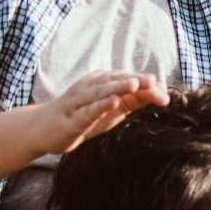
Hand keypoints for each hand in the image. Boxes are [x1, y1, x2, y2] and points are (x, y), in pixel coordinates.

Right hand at [32, 70, 168, 156]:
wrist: (44, 129)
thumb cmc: (82, 116)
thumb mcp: (112, 108)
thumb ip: (133, 100)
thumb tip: (160, 93)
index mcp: (101, 82)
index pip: (127, 80)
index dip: (147, 85)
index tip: (166, 94)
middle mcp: (90, 87)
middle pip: (116, 81)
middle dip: (137, 82)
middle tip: (155, 82)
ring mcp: (78, 101)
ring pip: (100, 91)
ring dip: (118, 86)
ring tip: (136, 84)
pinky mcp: (71, 118)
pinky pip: (87, 110)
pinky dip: (100, 105)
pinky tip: (112, 102)